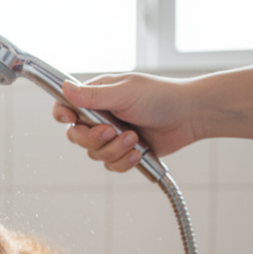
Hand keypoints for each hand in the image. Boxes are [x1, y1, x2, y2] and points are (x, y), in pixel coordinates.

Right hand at [52, 74, 199, 171]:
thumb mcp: (124, 92)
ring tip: (135, 139)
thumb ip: (93, 95)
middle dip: (94, 138)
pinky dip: (124, 161)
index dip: (62, 115)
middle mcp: (101, 117)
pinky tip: (138, 152)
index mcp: (97, 97)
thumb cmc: (161, 96)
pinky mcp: (124, 152)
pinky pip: (111, 165)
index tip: (70, 119)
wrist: (190, 115)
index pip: (66, 106)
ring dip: (114, 149)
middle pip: (77, 136)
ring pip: (94, 154)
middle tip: (113, 131)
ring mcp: (112, 136)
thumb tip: (65, 88)